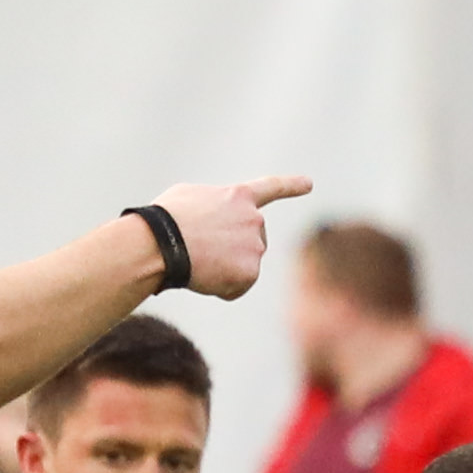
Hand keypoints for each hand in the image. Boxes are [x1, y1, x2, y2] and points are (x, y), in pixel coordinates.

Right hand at [153, 176, 313, 300]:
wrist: (162, 243)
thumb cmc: (165, 220)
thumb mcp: (188, 197)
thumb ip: (211, 205)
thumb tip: (212, 221)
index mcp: (238, 196)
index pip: (271, 188)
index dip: (291, 186)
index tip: (309, 184)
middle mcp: (254, 219)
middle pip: (252, 241)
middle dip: (234, 249)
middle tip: (203, 251)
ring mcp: (254, 246)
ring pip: (244, 266)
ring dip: (225, 269)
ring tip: (198, 261)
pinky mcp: (250, 271)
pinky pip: (238, 287)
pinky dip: (222, 288)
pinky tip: (203, 277)